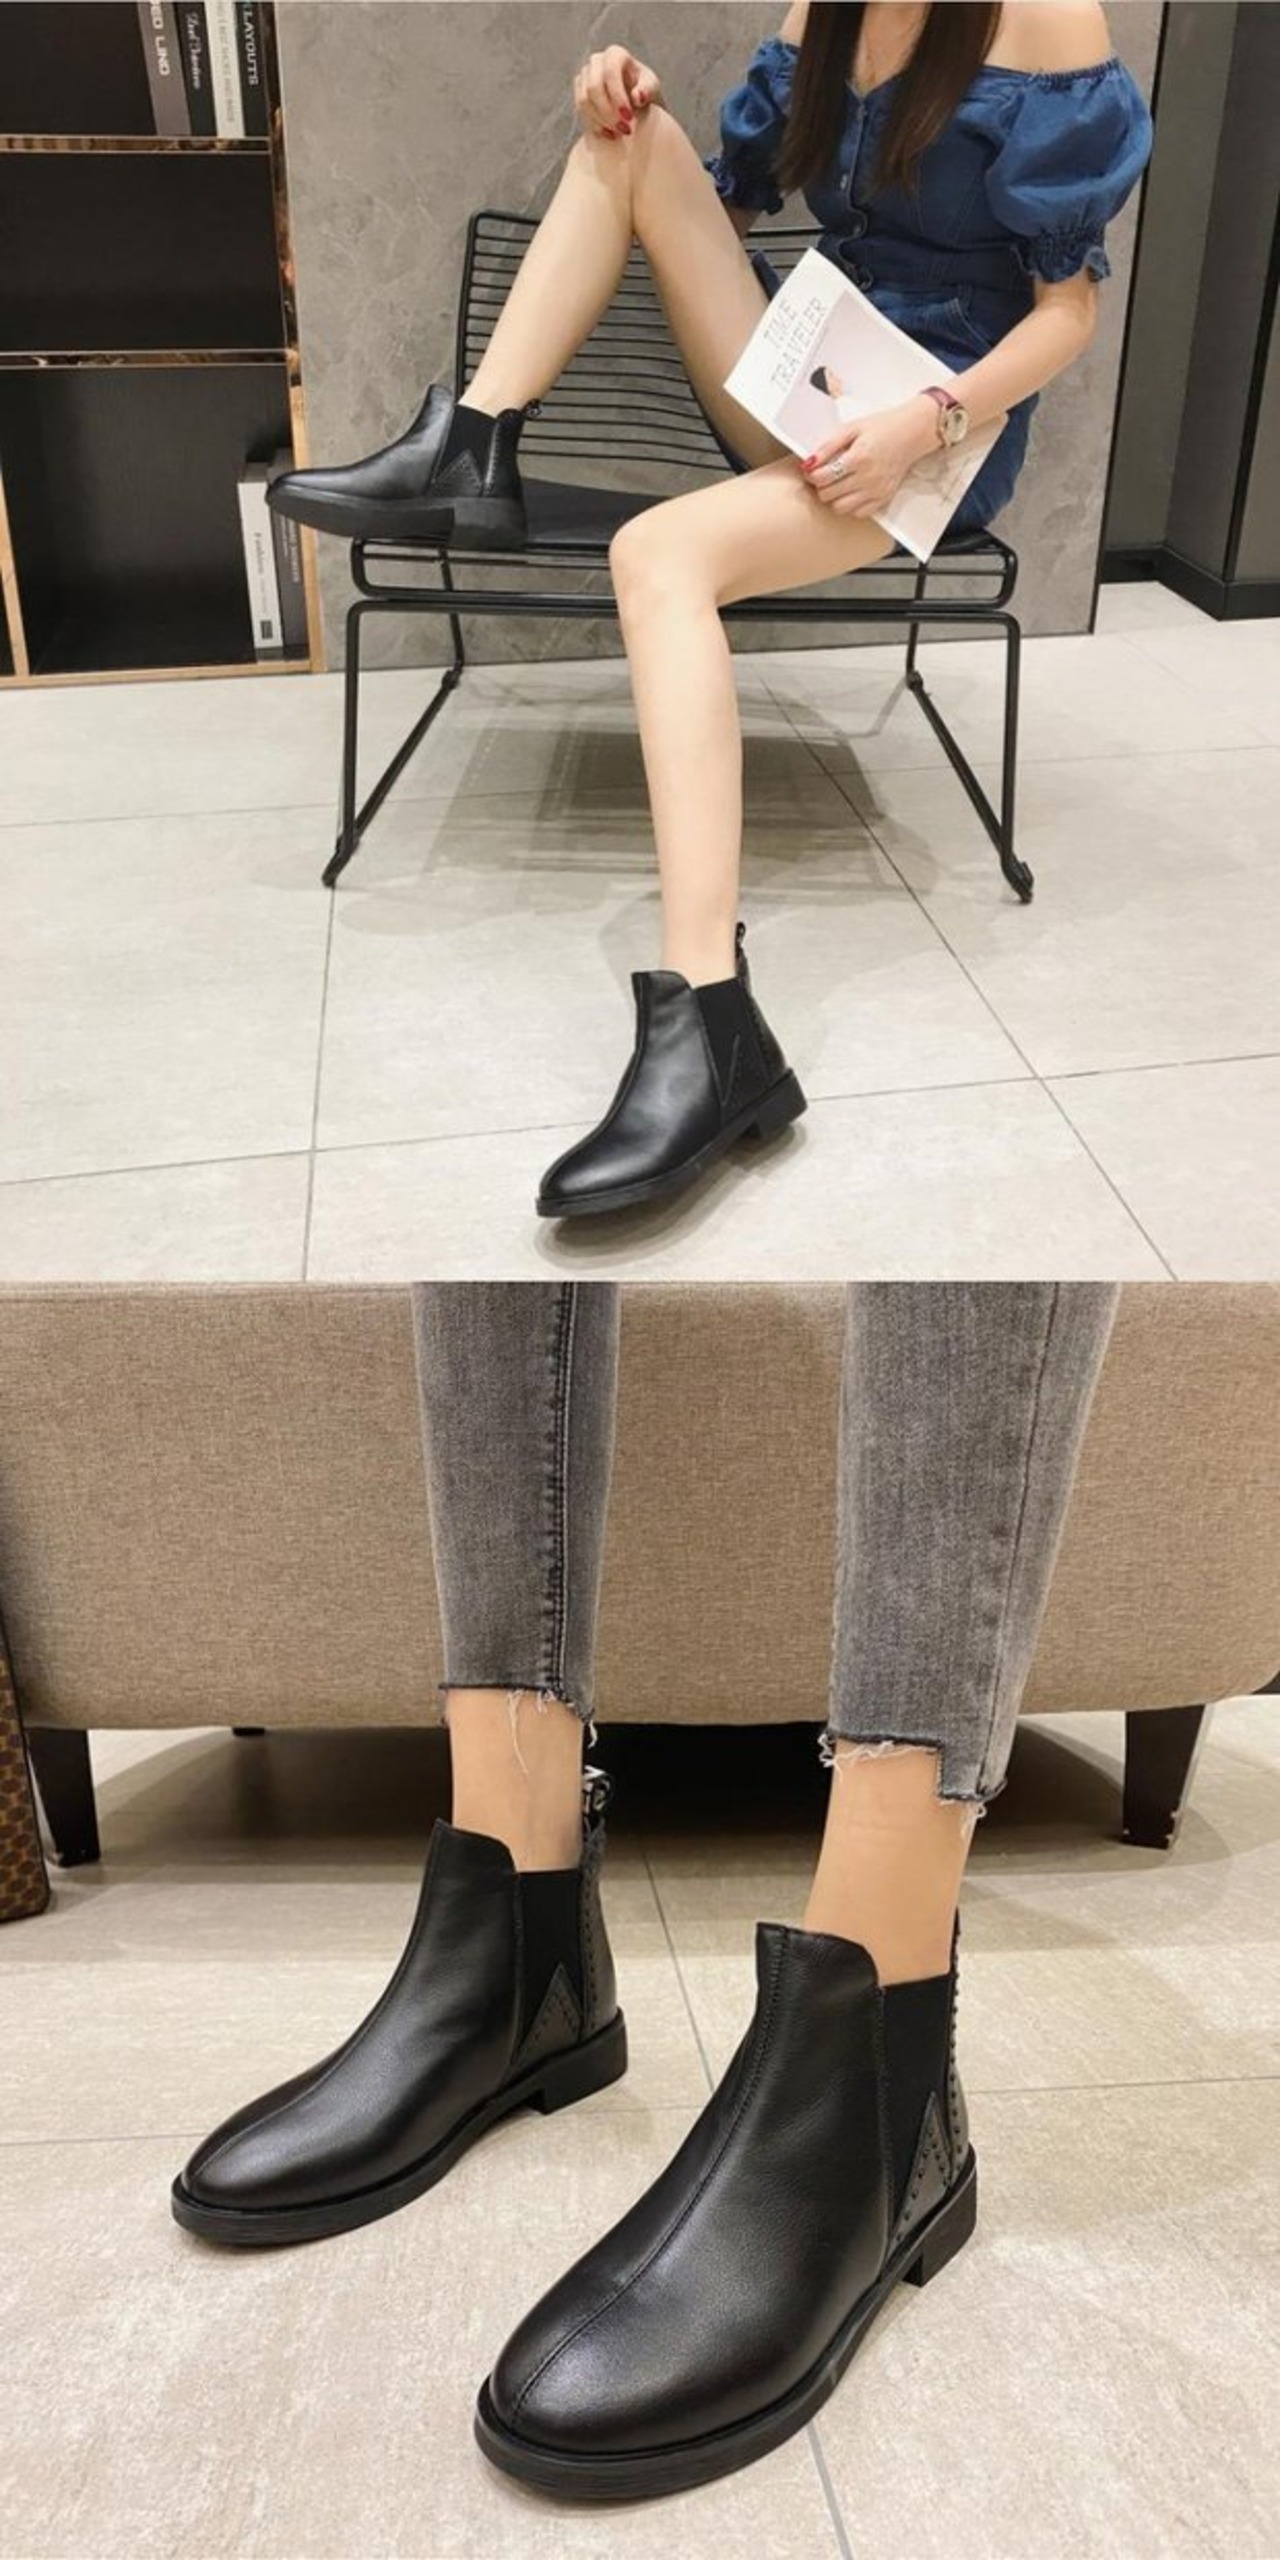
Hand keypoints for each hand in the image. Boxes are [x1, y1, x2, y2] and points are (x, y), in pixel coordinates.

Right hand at [573, 45, 661, 138]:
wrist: (634, 101)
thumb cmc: (645, 91)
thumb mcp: (652, 88)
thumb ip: (648, 89)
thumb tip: (637, 97)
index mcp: (615, 54)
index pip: (610, 73)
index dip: (618, 96)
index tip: (629, 118)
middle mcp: (596, 61)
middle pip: (594, 88)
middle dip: (608, 112)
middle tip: (624, 130)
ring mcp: (584, 75)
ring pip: (584, 101)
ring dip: (601, 121)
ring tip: (618, 134)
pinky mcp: (579, 91)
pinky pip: (580, 111)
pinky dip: (594, 125)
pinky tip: (609, 135)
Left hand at [801, 397, 938, 516]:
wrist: (911, 433)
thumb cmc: (883, 428)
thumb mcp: (852, 428)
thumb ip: (828, 445)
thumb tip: (809, 462)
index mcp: (858, 458)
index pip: (822, 478)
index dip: (811, 475)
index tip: (811, 469)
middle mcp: (868, 478)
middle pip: (828, 495)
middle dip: (821, 486)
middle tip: (824, 475)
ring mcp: (876, 491)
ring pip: (840, 508)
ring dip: (833, 498)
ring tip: (837, 484)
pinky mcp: (883, 498)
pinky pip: (858, 513)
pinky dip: (850, 505)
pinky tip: (851, 491)